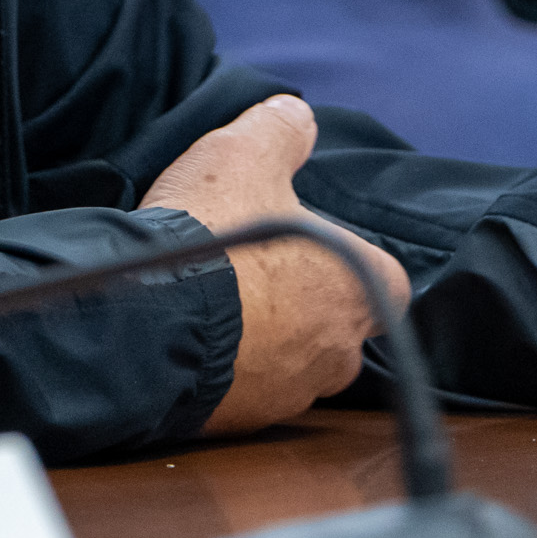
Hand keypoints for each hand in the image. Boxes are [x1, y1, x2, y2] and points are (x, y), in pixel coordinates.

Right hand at [143, 94, 409, 436]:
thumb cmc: (215, 237)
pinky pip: (246, 393)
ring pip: (294, 364)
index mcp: (361, 285)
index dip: (349, 257)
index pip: (387, 277)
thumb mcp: (245, 153)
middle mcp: (340, 350)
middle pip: (339, 325)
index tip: (310, 243)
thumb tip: (296, 114)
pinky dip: (228, 369)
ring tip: (218, 301)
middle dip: (305, 303)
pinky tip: (193, 334)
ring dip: (265, 339)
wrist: (150, 321)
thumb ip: (281, 129)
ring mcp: (292, 393)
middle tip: (256, 270)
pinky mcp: (242, 422)